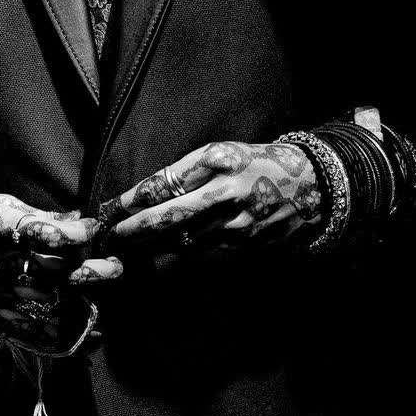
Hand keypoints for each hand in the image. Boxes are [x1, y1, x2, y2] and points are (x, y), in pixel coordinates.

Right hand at [0, 191, 121, 347]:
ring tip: (102, 302)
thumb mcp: (1, 206)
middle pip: (68, 276)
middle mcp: (10, 268)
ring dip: (86, 305)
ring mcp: (3, 297)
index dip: (86, 233)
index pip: (63, 237)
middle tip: (114, 266)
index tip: (97, 228)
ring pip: (58, 308)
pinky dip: (67, 341)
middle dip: (97, 271)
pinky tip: (89, 338)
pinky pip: (38, 336)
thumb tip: (78, 220)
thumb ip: (42, 219)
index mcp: (11, 233)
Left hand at [101, 140, 322, 253]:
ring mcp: (235, 227)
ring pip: (180, 244)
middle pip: (167, 218)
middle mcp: (224, 195)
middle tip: (107, 236)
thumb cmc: (254, 163)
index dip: (130, 200)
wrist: (309, 187)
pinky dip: (174, 261)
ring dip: (148, 250)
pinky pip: (200, 257)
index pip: (162, 184)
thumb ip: (183, 173)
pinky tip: (155, 262)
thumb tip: (141, 197)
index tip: (106, 209)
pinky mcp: (243, 249)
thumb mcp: (220, 153)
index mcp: (216, 163)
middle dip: (132, 231)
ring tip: (121, 253)